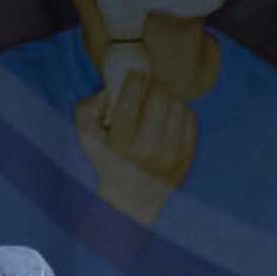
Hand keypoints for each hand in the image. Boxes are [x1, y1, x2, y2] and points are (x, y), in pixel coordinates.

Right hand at [73, 62, 196, 227]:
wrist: (132, 199)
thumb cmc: (106, 160)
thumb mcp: (86, 137)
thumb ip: (87, 108)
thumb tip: (107, 91)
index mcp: (121, 143)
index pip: (133, 97)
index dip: (135, 79)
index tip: (135, 77)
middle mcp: (149, 149)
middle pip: (161, 96)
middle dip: (154, 88)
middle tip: (148, 90)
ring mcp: (172, 154)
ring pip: (178, 104)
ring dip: (168, 100)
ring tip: (157, 106)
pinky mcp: (188, 156)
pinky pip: (190, 118)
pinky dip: (179, 113)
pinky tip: (168, 119)